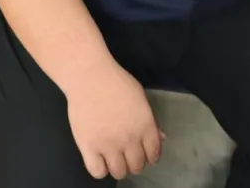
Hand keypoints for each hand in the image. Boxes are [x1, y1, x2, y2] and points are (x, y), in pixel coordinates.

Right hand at [65, 58, 163, 179]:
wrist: (90, 76)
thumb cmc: (116, 82)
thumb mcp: (140, 97)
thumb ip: (151, 120)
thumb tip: (161, 138)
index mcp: (145, 126)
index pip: (154, 154)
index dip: (150, 156)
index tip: (144, 153)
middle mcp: (130, 139)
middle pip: (137, 166)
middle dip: (134, 162)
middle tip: (127, 153)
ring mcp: (108, 145)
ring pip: (119, 172)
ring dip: (118, 167)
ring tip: (113, 157)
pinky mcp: (88, 147)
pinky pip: (97, 172)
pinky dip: (100, 169)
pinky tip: (99, 159)